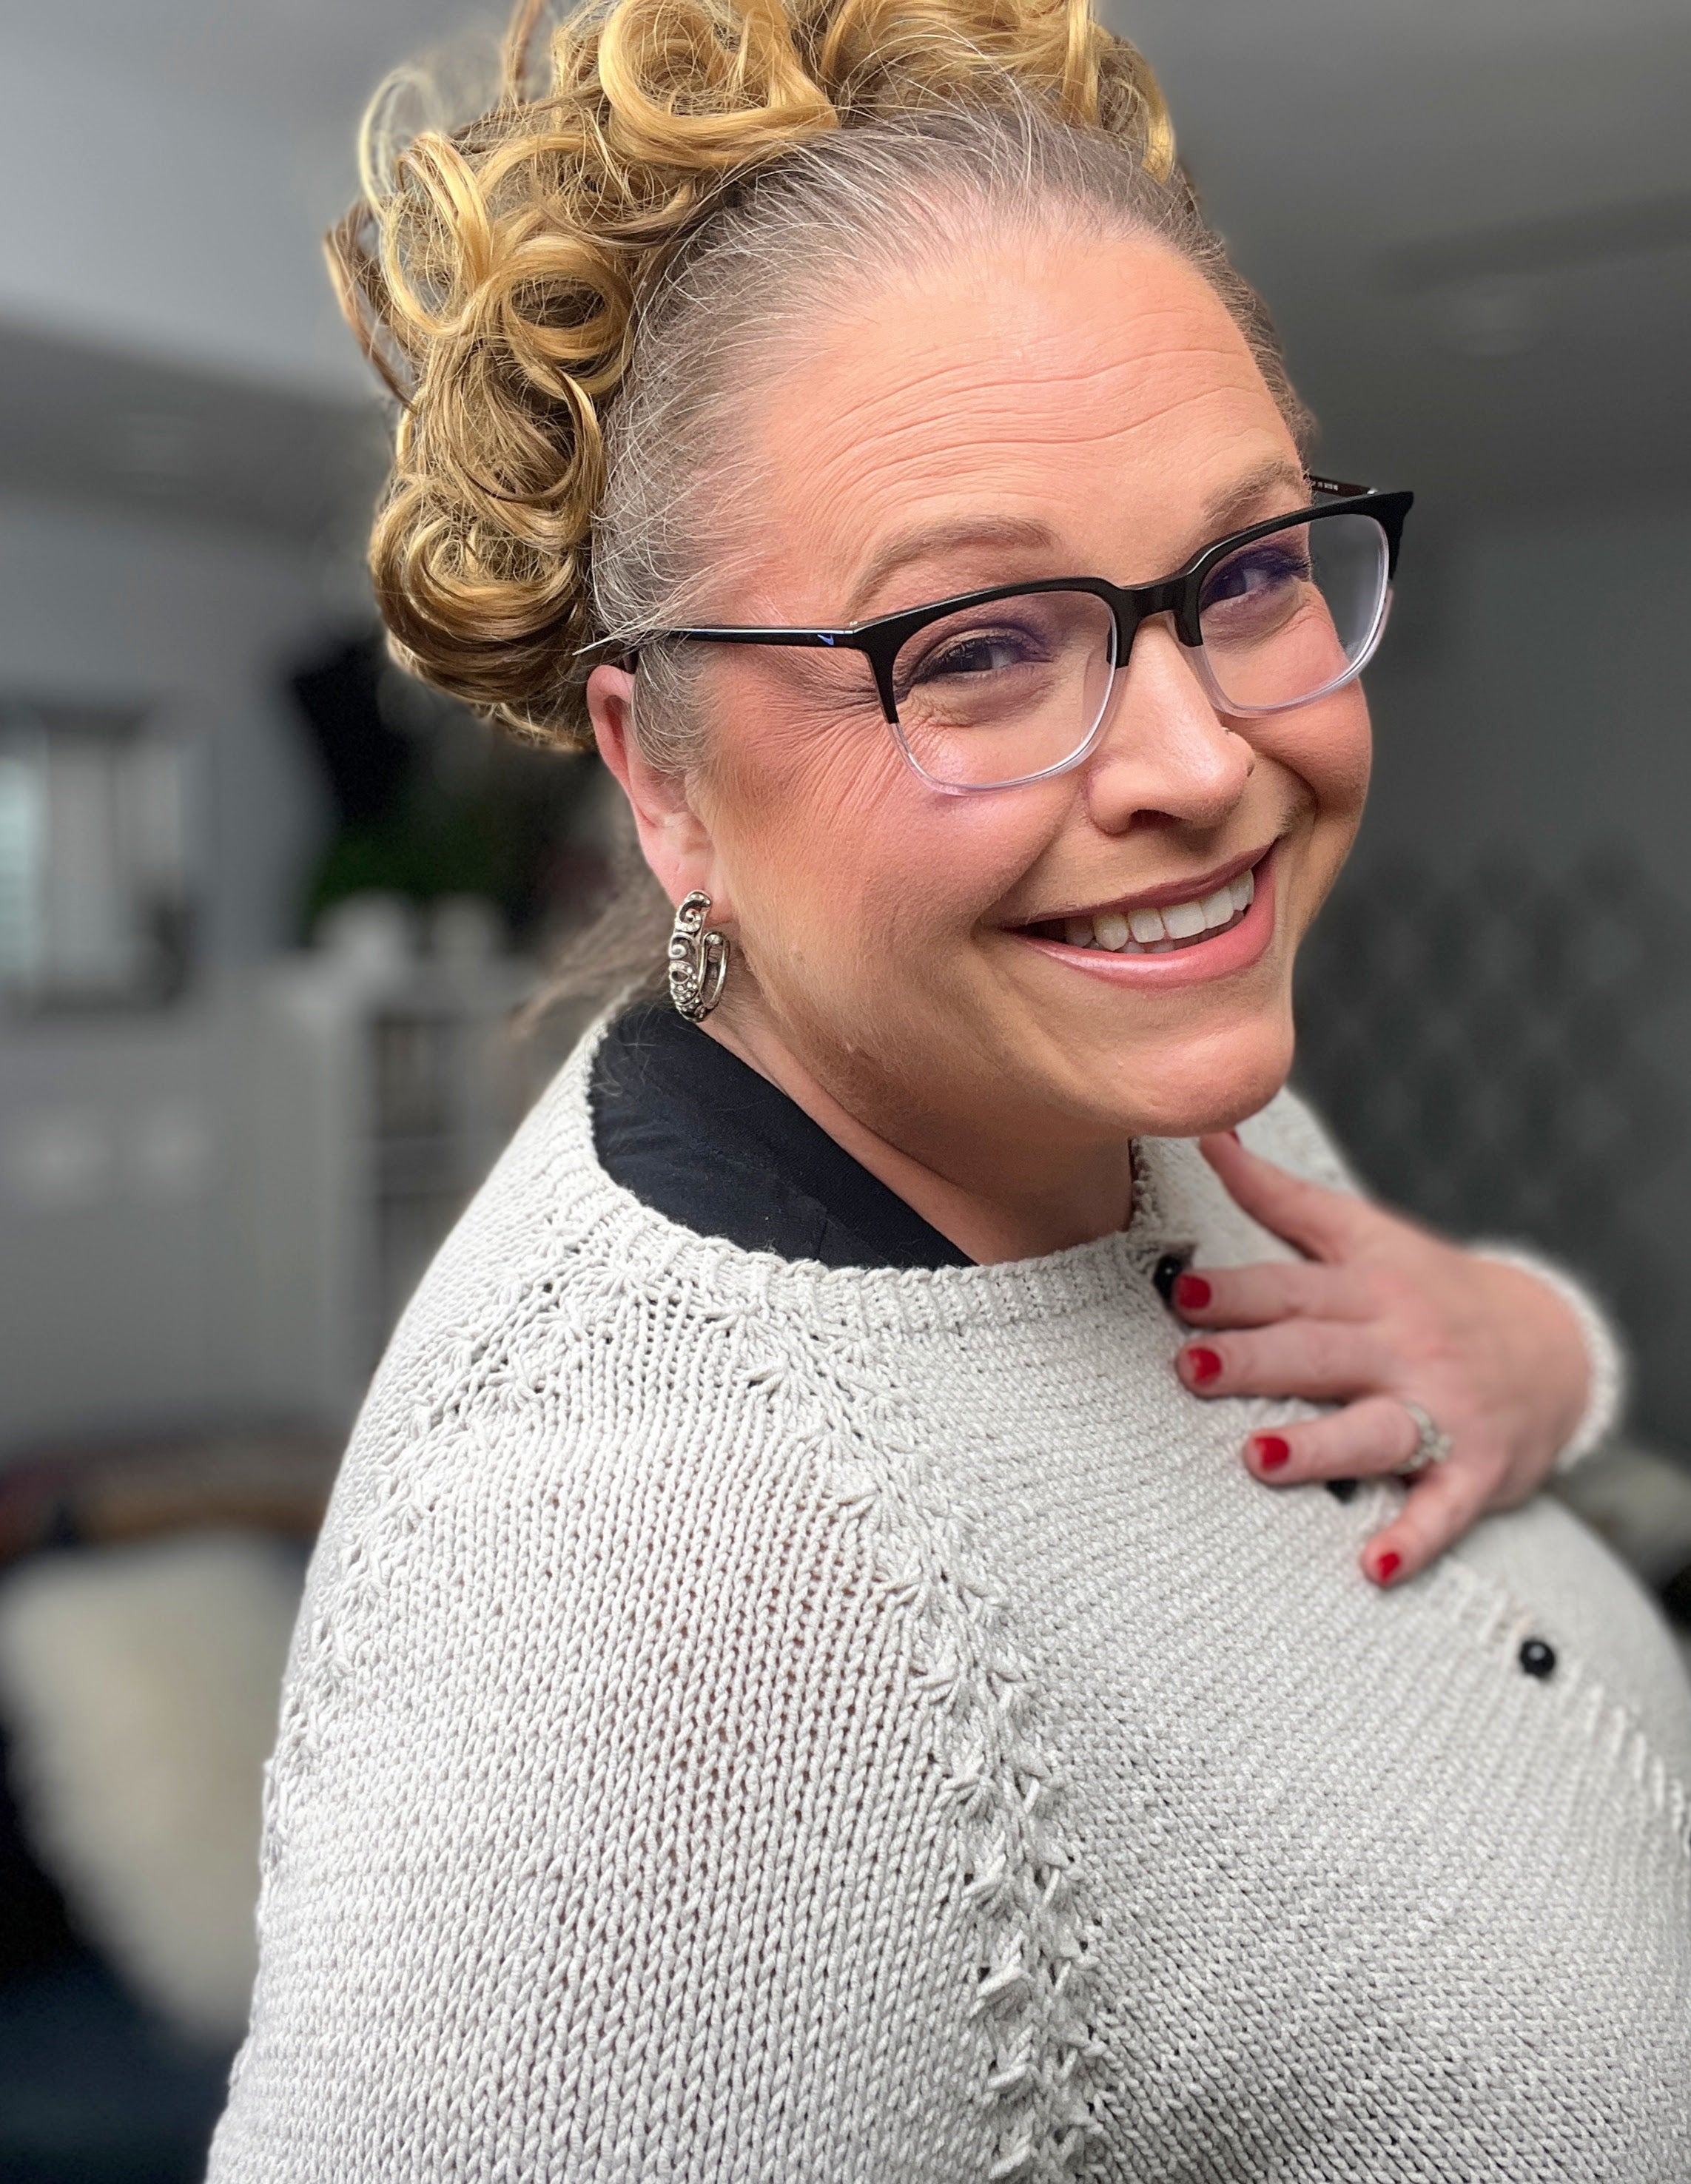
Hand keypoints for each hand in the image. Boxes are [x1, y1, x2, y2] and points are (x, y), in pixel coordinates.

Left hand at [1171, 1132, 1590, 1587]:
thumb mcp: (1365, 1232)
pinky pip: (1441, 1508)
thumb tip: (1209, 1132)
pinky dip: (1412, 1538)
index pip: (1293, 1285)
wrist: (1555, 1346)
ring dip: (1319, 1446)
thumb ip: (1280, 1196)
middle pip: (1320, 1351)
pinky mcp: (1476, 1469)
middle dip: (1256, 1359)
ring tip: (1259, 1457)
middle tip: (1192, 1368)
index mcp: (1370, 1285)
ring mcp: (1441, 1408)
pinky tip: (1374, 1566)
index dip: (1237, 1290)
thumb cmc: (1429, 1289)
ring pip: (1374, 1429)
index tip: (1183, 1292)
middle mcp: (1403, 1343)